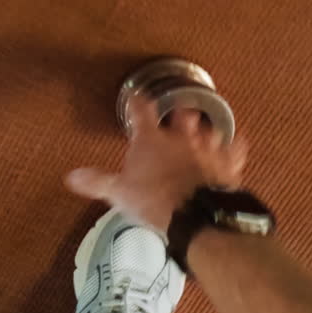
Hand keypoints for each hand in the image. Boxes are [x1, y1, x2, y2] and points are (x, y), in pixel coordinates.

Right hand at [65, 95, 248, 233]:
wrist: (195, 216)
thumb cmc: (157, 201)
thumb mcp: (119, 193)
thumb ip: (97, 181)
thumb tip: (73, 176)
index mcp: (151, 140)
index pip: (140, 111)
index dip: (136, 103)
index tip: (135, 97)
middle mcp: (181, 138)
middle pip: (181, 115)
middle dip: (179, 113)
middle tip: (178, 113)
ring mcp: (205, 149)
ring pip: (208, 129)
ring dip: (205, 130)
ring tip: (204, 129)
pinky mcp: (226, 164)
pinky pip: (235, 149)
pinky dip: (235, 146)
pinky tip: (237, 143)